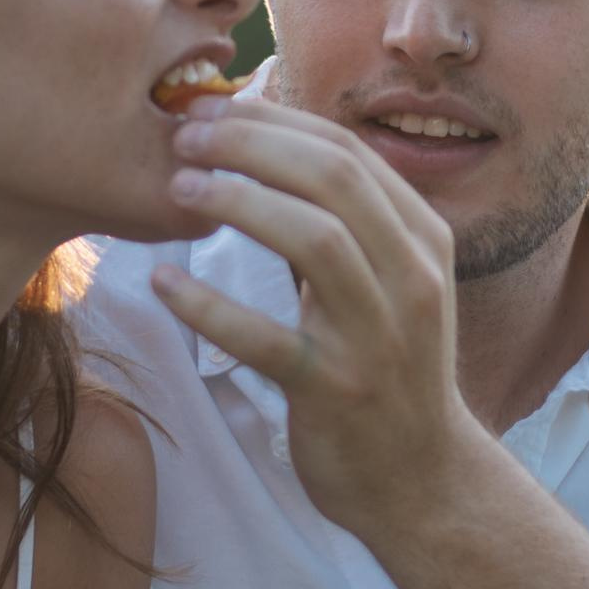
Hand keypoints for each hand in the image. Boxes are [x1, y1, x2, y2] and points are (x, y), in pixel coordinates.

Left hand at [148, 96, 471, 536]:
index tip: (214, 109)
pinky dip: (209, 307)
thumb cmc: (388, 365)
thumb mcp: (391, 280)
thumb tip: (269, 141)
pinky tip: (165, 282)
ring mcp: (378, 335)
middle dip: (253, 145)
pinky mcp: (337, 391)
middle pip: (334, 179)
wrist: (423, 478)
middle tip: (185, 137)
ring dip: (239, 203)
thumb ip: (348, 219)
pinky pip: (267, 339)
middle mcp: (410, 277)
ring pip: (317, 241)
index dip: (276, 121)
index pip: (349, 152)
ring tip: (178, 189)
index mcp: (422, 238)